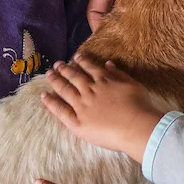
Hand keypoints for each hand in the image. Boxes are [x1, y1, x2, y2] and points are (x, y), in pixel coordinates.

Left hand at [42, 56, 163, 160]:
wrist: (135, 126)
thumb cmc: (139, 106)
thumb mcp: (133, 84)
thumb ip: (119, 74)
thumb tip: (107, 63)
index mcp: (104, 81)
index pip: (90, 68)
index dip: (82, 61)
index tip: (75, 57)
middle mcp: (90, 90)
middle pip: (74, 77)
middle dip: (64, 69)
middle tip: (57, 64)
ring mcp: (81, 105)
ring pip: (65, 90)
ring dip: (56, 81)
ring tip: (49, 75)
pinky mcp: (77, 121)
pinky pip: (61, 110)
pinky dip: (51, 102)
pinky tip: (44, 96)